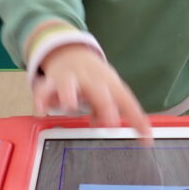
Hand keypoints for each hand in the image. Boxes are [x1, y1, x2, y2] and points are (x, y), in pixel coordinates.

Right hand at [36, 44, 152, 143]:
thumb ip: (105, 110)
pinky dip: (42, 97)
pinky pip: (44, 89)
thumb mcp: (104, 92)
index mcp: (109, 83)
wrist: (68, 52)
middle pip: (99, 91)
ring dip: (70, 93)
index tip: (146, 138)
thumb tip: (106, 125)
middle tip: (112, 123)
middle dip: (105, 105)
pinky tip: (41, 107)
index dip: (136, 118)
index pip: (125, 100)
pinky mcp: (50, 81)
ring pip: (69, 84)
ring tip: (70, 105)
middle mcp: (90, 79)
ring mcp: (70, 78)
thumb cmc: (92, 79)